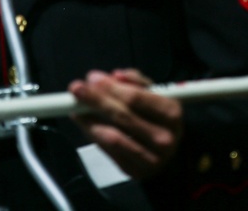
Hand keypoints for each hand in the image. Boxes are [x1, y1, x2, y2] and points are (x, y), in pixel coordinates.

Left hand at [68, 68, 182, 179]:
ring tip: (75, 107)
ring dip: (89, 119)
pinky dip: (92, 134)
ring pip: (112, 136)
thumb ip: (136, 81)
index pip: (135, 98)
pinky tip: (84, 122)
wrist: (171, 151)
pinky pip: (108, 150)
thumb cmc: (159, 116)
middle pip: (122, 116)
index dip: (110, 87)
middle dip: (96, 99)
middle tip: (76, 88)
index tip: (92, 78)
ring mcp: (150, 159)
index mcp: (171, 113)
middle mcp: (163, 138)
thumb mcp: (156, 93)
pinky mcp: (135, 171)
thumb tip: (115, 76)